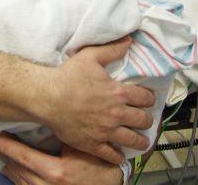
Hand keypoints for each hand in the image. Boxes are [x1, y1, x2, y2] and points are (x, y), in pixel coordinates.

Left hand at [0, 136, 123, 184]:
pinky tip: (16, 173)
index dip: (8, 147)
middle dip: (6, 157)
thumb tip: (48, 119)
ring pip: (21, 183)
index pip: (25, 158)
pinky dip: (19, 180)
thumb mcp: (84, 148)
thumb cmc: (100, 167)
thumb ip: (66, 136)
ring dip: (11, 169)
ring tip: (2, 158)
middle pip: (19, 171)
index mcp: (56, 172)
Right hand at [39, 37, 154, 163]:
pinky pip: (111, 155)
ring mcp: (106, 131)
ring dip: (141, 141)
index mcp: (118, 93)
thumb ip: (112, 49)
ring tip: (142, 142)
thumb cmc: (68, 76)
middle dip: (147, 120)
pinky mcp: (93, 144)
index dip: (149, 99)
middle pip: (143, 120)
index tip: (148, 101)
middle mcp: (116, 113)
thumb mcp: (91, 56)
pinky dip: (119, 156)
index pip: (145, 98)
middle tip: (146, 121)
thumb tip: (129, 40)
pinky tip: (121, 155)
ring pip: (133, 140)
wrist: (47, 97)